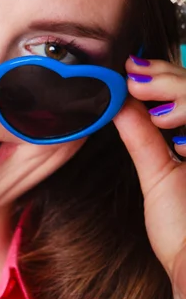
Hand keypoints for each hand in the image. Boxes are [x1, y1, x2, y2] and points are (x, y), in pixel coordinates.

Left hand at [113, 56, 185, 296]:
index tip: (132, 68)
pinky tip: (176, 141)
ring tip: (156, 113)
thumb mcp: (158, 174)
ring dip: (182, 96)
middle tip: (135, 77)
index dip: (165, 75)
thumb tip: (120, 104)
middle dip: (171, 80)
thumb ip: (142, 138)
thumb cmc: (180, 230)